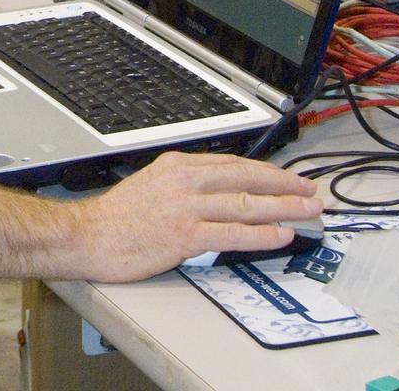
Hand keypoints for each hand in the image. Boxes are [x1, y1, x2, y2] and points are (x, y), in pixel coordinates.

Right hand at [61, 151, 321, 281]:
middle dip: (284, 185)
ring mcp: (186, 207)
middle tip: (311, 191)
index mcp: (177, 165)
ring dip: (283, 207)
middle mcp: (184, 181)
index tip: (288, 178)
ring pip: (246, 203)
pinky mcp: (185, 235)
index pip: (233, 164)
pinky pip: (234, 233)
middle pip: (246, 178)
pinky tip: (281, 234)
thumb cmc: (117, 217)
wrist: (88, 235)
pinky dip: (262, 233)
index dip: (267, 171)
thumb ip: (186, 184)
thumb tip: (221, 192)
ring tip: (308, 210)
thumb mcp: (152, 184)